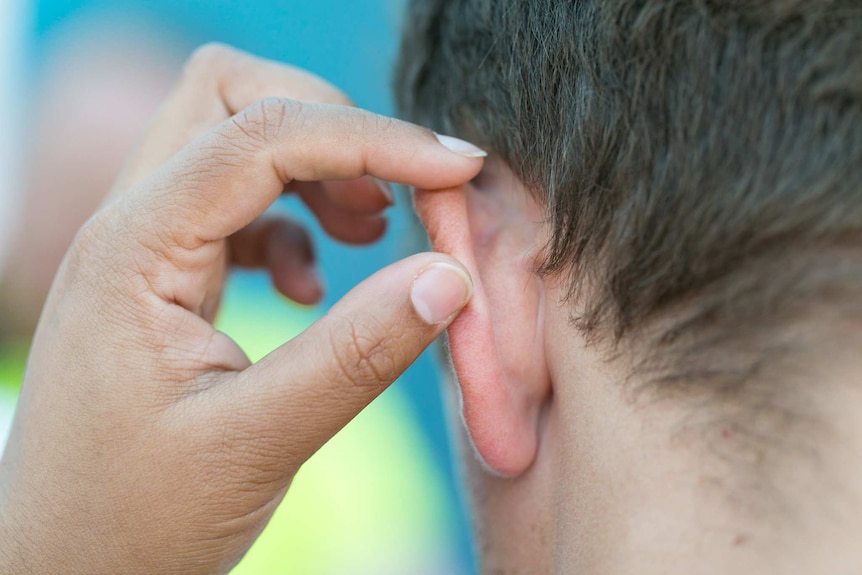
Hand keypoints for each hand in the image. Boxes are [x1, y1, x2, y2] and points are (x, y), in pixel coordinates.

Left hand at [0, 44, 482, 573]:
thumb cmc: (132, 521)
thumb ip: (356, 355)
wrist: (65, 566)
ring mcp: (146, 248)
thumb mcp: (254, 443)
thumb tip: (449, 277)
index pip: (260, 137)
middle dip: (333, 126)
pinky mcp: (167, 277)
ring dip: (318, 170)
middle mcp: (132, 227)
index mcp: (136, 250)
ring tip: (372, 228)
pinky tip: (313, 284)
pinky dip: (293, 221)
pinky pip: (236, 206)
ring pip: (236, 142)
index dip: (371, 138)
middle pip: (232, 100)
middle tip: (405, 195)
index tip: (455, 169)